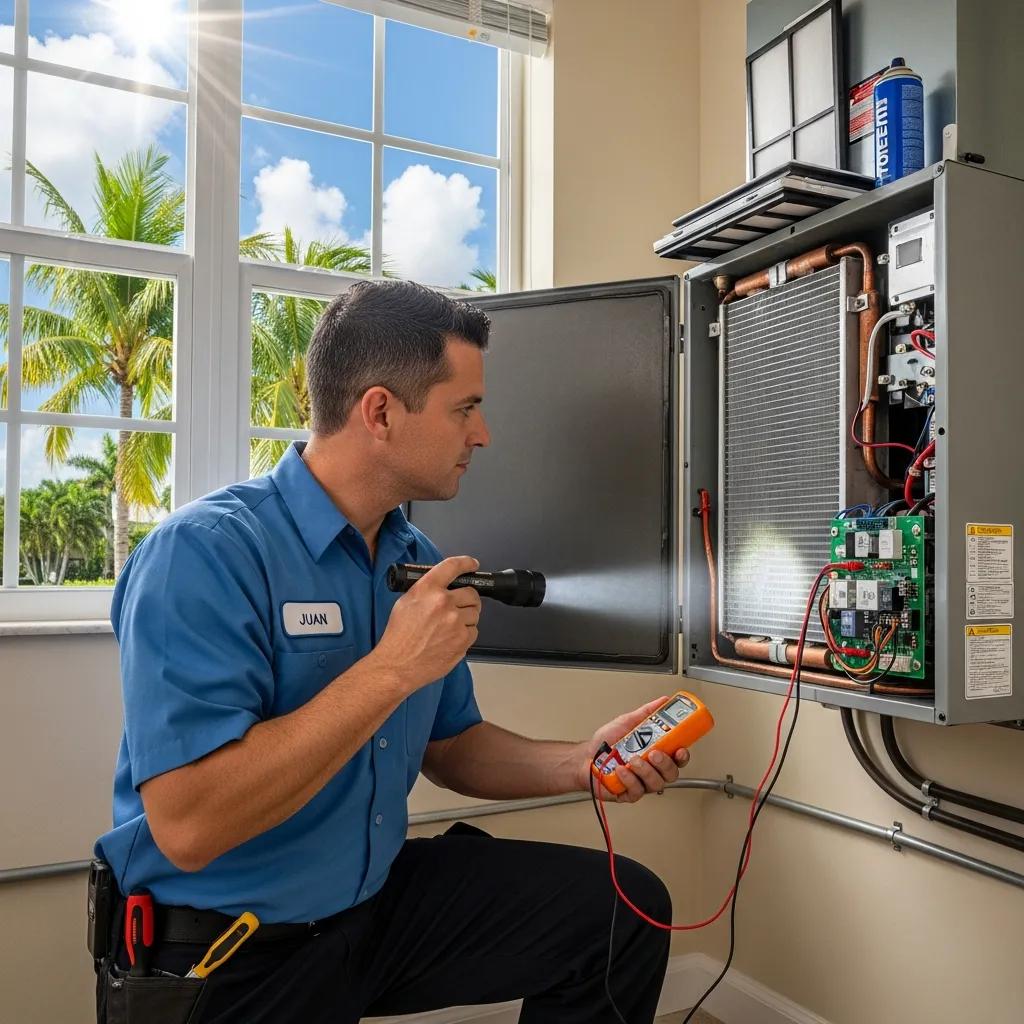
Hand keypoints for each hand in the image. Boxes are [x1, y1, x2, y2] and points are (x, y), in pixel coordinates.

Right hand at [373, 556, 482, 692]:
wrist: (397, 665)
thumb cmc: (398, 637)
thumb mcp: (406, 602)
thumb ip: (426, 590)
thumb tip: (442, 586)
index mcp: (427, 589)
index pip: (452, 566)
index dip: (466, 563)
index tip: (472, 564)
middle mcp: (443, 602)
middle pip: (471, 593)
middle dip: (468, 599)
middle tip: (458, 607)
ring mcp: (455, 621)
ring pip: (474, 613)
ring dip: (466, 618)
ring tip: (449, 627)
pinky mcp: (462, 639)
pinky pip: (474, 631)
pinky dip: (465, 634)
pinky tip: (450, 639)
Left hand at [576, 696, 689, 802]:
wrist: (585, 756)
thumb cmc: (607, 742)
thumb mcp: (627, 722)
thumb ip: (647, 713)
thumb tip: (663, 701)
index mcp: (656, 753)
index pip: (678, 758)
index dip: (683, 756)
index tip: (680, 749)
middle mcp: (652, 770)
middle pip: (671, 773)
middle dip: (665, 764)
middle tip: (653, 753)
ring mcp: (642, 783)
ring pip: (656, 783)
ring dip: (646, 771)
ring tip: (633, 759)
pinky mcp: (629, 794)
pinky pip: (637, 791)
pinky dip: (629, 779)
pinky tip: (621, 770)